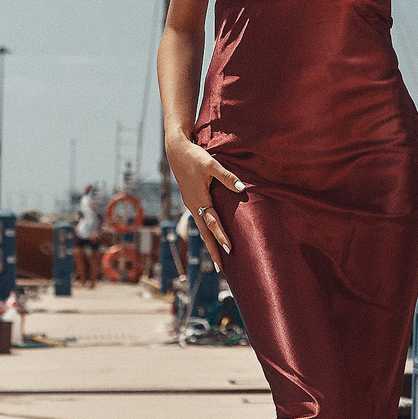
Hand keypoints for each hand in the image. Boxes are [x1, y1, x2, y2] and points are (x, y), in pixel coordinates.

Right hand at [167, 135, 245, 258]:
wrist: (176, 150)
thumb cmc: (194, 156)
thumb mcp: (212, 164)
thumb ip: (227, 177)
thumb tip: (241, 188)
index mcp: (199, 199)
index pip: (212, 222)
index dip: (221, 236)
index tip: (229, 249)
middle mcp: (193, 205)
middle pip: (204, 232)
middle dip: (212, 250)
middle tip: (220, 268)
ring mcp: (191, 204)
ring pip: (201, 228)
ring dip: (209, 243)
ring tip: (216, 258)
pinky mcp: (191, 200)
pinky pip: (199, 220)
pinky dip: (206, 231)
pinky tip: (211, 235)